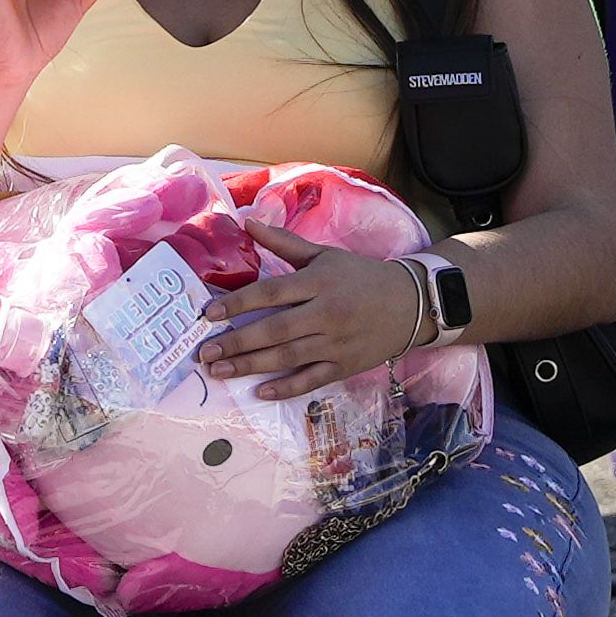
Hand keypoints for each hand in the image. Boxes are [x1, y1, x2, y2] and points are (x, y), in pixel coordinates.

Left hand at [190, 218, 428, 394]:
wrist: (410, 303)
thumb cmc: (361, 276)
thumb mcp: (324, 254)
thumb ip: (284, 242)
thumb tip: (246, 223)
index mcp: (318, 281)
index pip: (272, 293)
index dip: (239, 303)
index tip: (209, 315)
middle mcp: (325, 313)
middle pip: (275, 330)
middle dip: (236, 342)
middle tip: (205, 352)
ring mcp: (335, 342)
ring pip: (288, 357)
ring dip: (250, 366)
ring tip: (219, 371)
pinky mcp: (344, 365)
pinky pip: (311, 380)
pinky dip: (287, 388)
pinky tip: (260, 393)